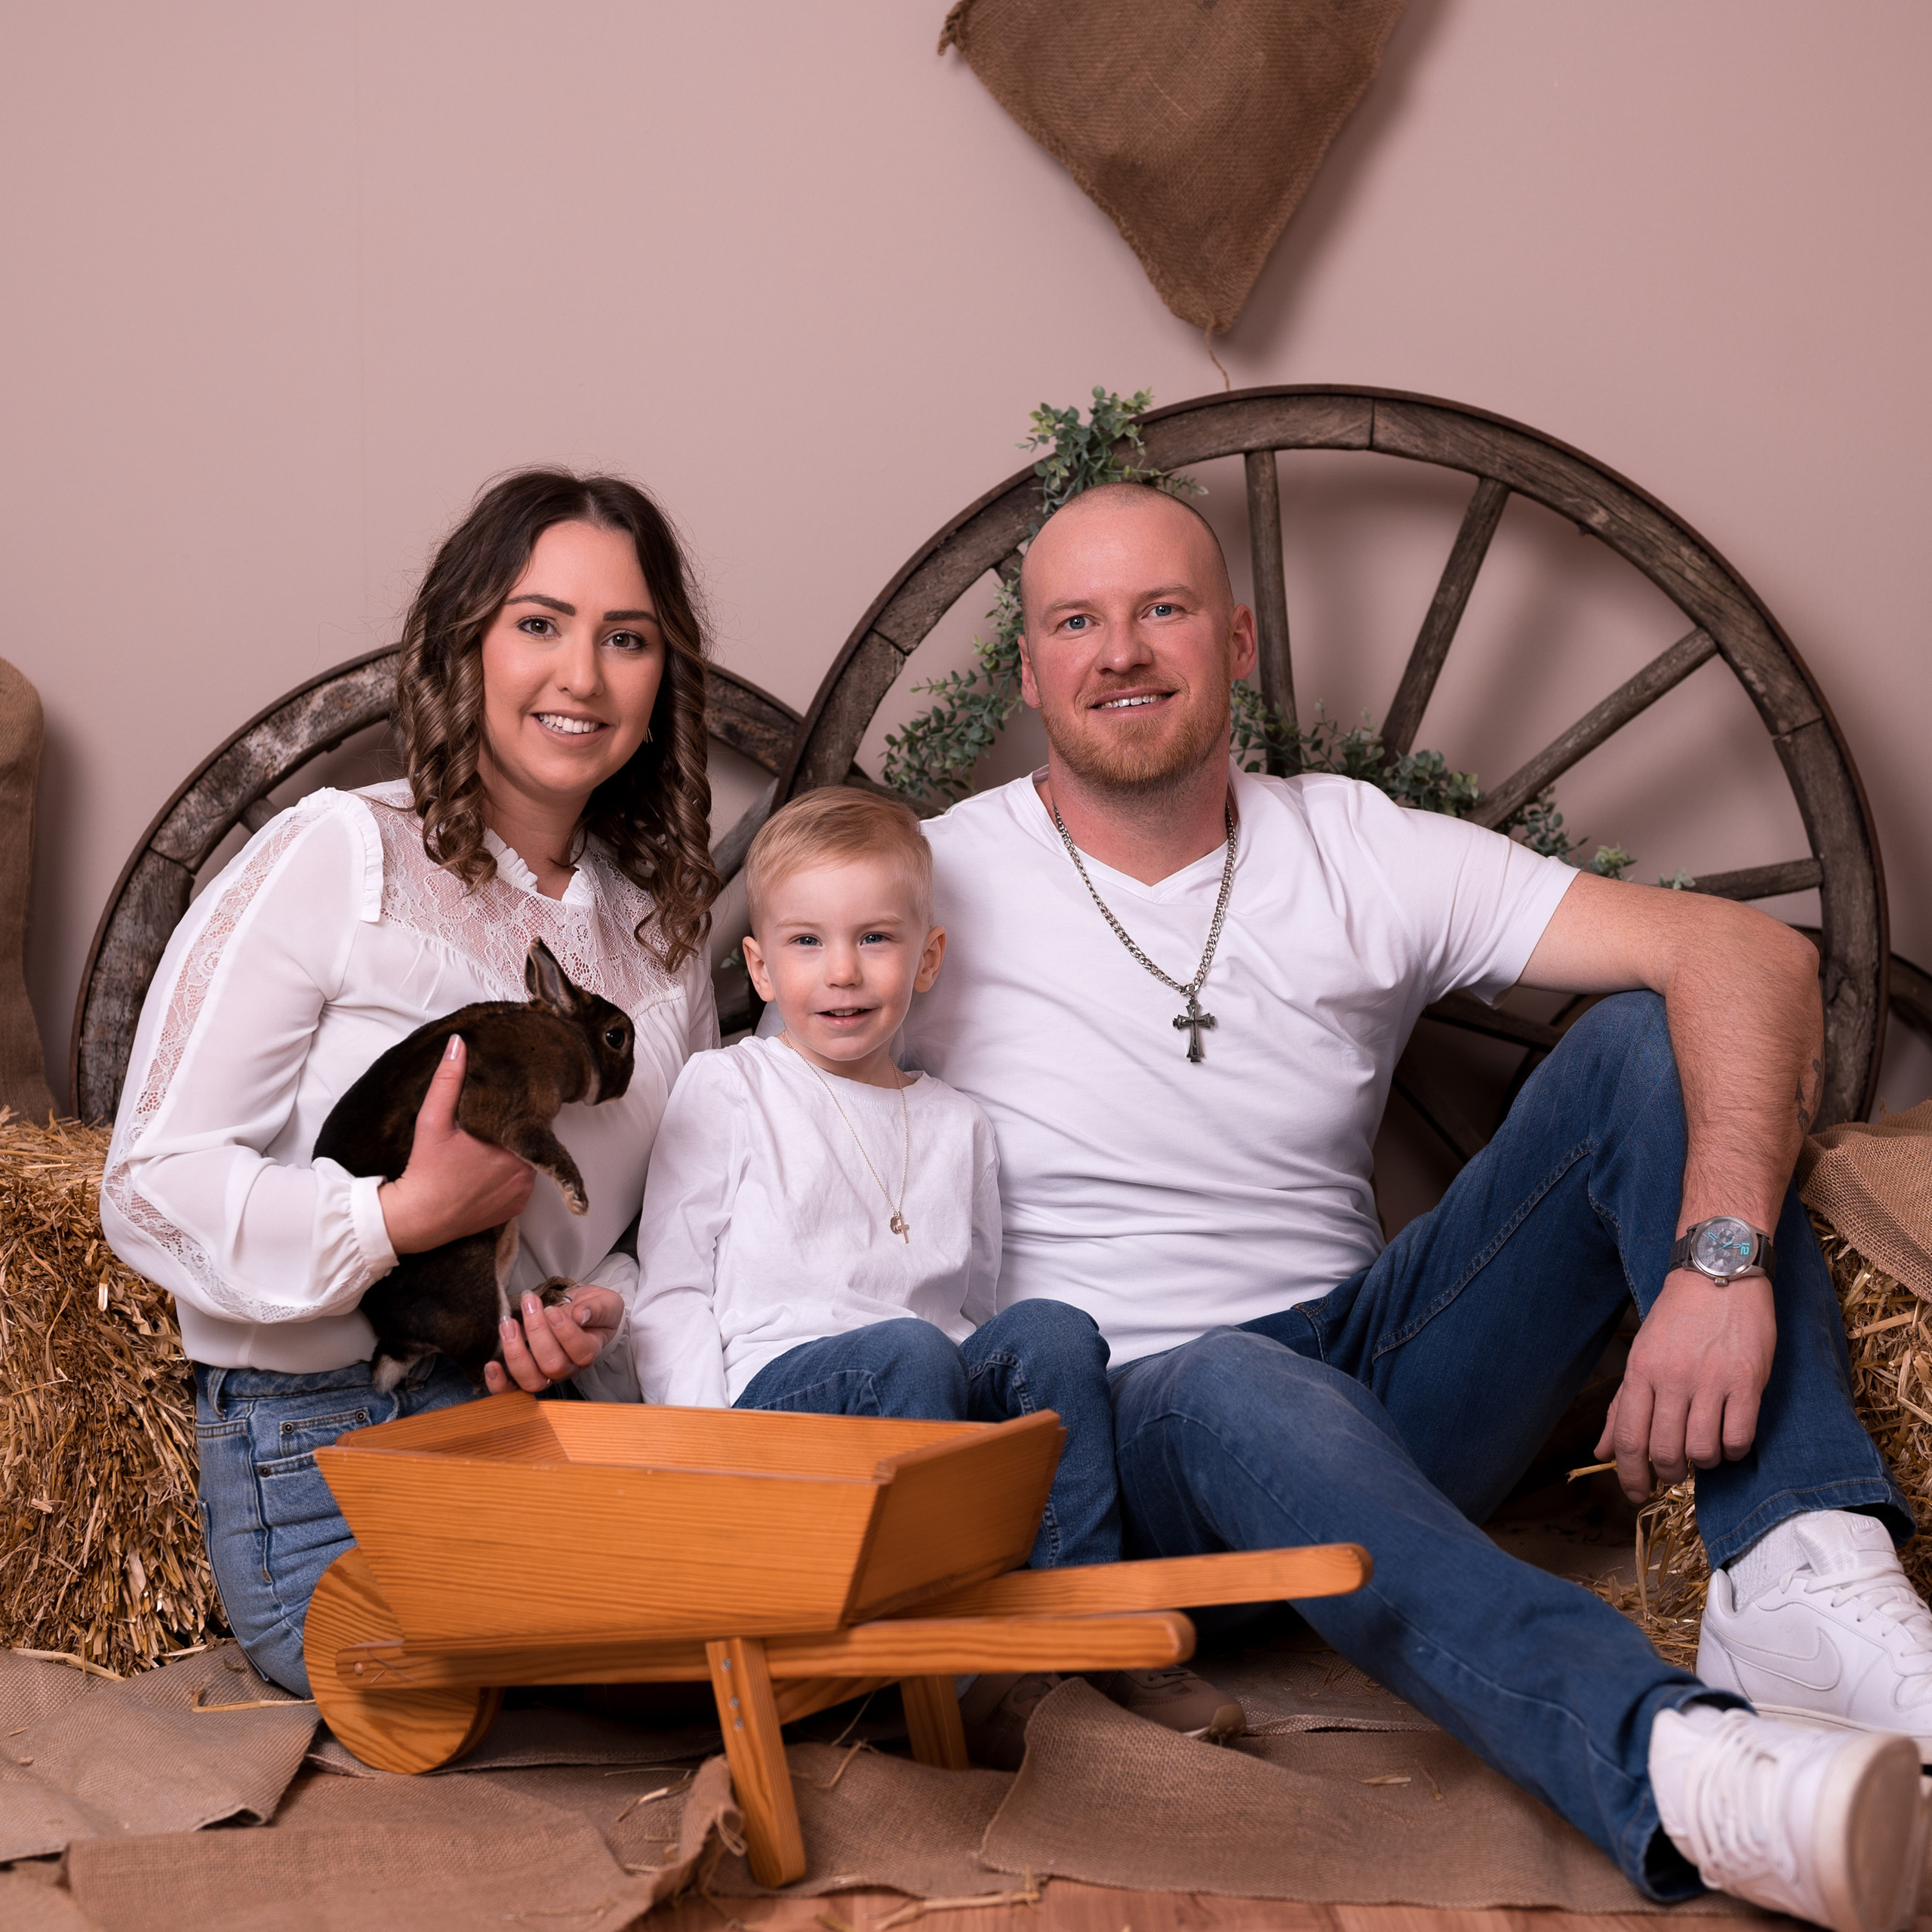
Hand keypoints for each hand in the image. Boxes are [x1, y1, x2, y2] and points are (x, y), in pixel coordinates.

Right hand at [377, 1035, 534, 1253]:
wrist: (420, 1217)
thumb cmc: (426, 1168)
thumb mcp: (433, 1119)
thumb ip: (448, 1080)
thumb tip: (458, 1043)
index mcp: (512, 1142)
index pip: (530, 1116)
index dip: (518, 1109)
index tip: (505, 1104)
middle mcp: (526, 1169)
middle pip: (529, 1138)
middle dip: (513, 1131)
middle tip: (489, 1128)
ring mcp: (524, 1191)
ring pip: (527, 1160)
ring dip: (513, 1154)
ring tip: (486, 1151)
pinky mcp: (517, 1208)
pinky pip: (522, 1184)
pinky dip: (510, 1177)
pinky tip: (487, 1173)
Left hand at [483, 1284, 623, 1392]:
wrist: (578, 1310)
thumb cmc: (592, 1309)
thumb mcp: (605, 1303)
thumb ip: (597, 1309)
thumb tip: (581, 1315)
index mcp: (589, 1352)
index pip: (580, 1352)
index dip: (564, 1332)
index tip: (552, 1309)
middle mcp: (568, 1369)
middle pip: (553, 1365)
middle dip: (537, 1332)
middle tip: (529, 1304)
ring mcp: (545, 1375)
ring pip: (531, 1379)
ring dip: (516, 1351)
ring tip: (508, 1323)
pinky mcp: (525, 1374)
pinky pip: (511, 1390)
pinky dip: (499, 1382)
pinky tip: (491, 1364)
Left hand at [1595, 1269, 1776, 1500]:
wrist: (1718, 1272)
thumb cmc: (1678, 1317)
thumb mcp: (1641, 1355)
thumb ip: (1623, 1406)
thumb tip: (1601, 1453)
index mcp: (1641, 1371)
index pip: (1628, 1438)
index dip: (1630, 1476)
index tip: (1636, 1494)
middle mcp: (1673, 1378)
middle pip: (1665, 1451)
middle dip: (1667, 1473)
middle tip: (1673, 1471)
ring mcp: (1712, 1381)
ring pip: (1702, 1451)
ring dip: (1702, 1462)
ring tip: (1703, 1449)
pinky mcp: (1748, 1382)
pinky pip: (1739, 1438)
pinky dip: (1733, 1451)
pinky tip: (1729, 1440)